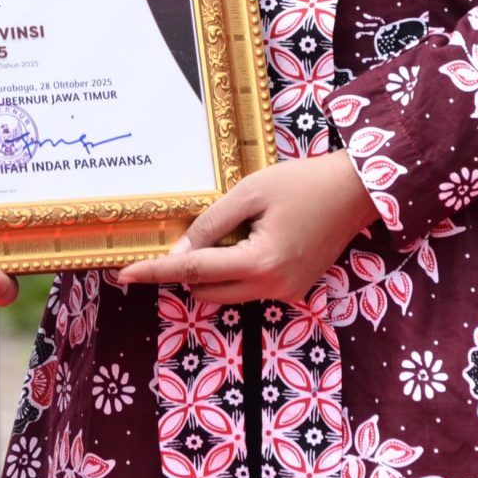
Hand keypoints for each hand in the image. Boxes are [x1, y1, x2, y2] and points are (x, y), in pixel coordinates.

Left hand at [117, 153, 377, 305]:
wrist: (355, 191)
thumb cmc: (302, 183)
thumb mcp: (249, 193)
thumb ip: (210, 225)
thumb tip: (179, 255)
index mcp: (259, 263)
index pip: (192, 273)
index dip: (154, 272)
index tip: (122, 275)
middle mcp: (272, 288)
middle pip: (205, 291)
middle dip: (188, 268)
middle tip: (192, 233)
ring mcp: (285, 293)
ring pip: (226, 293)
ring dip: (213, 270)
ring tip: (232, 229)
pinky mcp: (293, 290)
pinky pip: (249, 288)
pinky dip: (236, 270)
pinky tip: (250, 238)